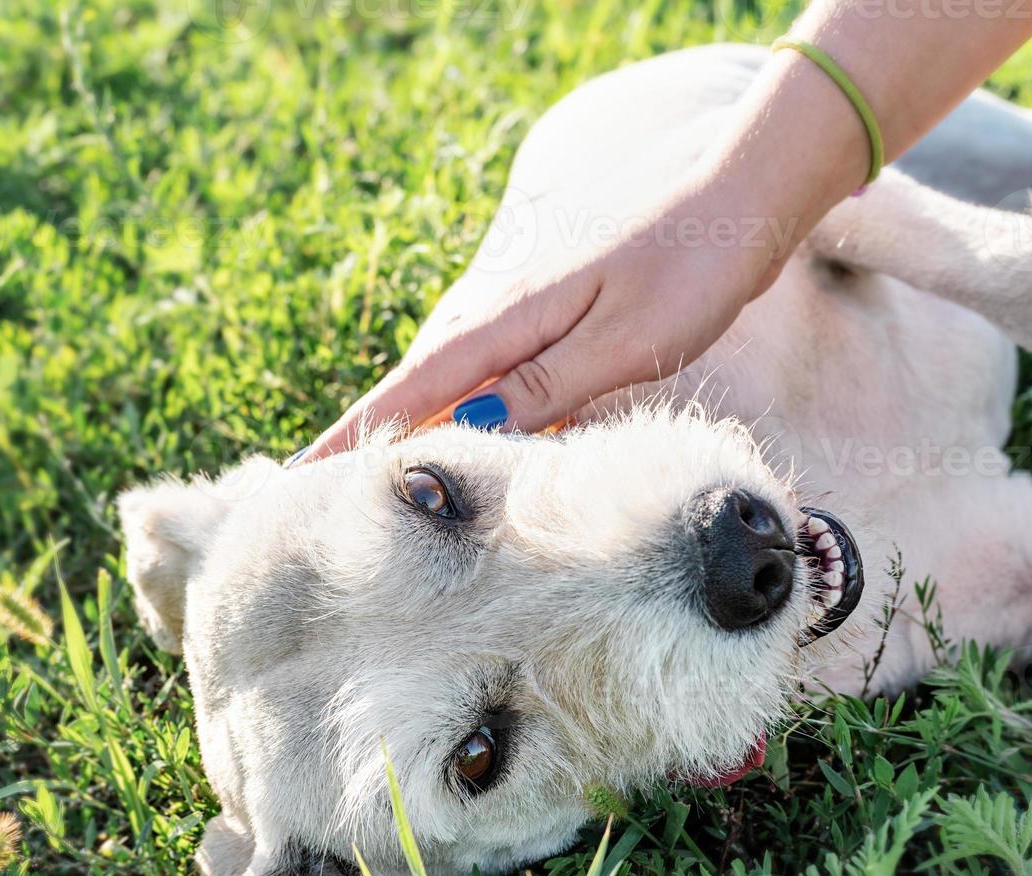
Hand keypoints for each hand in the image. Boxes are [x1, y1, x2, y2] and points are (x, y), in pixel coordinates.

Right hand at [297, 173, 796, 459]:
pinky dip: (472, 418)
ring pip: (453, 388)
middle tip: (324, 509)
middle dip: (369, 446)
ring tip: (377, 492)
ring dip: (419, 434)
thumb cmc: (688, 272)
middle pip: (416, 391)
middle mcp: (498, 315)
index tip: (297, 481)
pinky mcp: (548, 325)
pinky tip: (473, 452)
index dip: (353, 439)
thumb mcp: (625, 341)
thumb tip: (473, 430)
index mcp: (507, 318)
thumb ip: (550, 387)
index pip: (411, 390)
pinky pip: (492, 381)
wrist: (734, 209)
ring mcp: (520, 318)